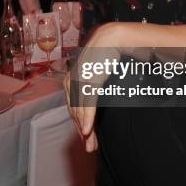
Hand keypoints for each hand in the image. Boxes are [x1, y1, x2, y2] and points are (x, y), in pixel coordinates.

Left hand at [64, 22, 124, 152]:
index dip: (80, 123)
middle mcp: (72, 81)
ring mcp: (79, 81)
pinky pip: (87, 103)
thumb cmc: (108, 54)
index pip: (74, 107)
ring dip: (85, 129)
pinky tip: (88, 131)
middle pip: (75, 111)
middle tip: (90, 147)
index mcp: (72, 79)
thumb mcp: (98, 73)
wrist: (113, 38)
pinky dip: (87, 118)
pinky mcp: (89, 80)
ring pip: (80, 110)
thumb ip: (93, 87)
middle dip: (83, 131)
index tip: (87, 138)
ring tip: (90, 144)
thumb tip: (93, 103)